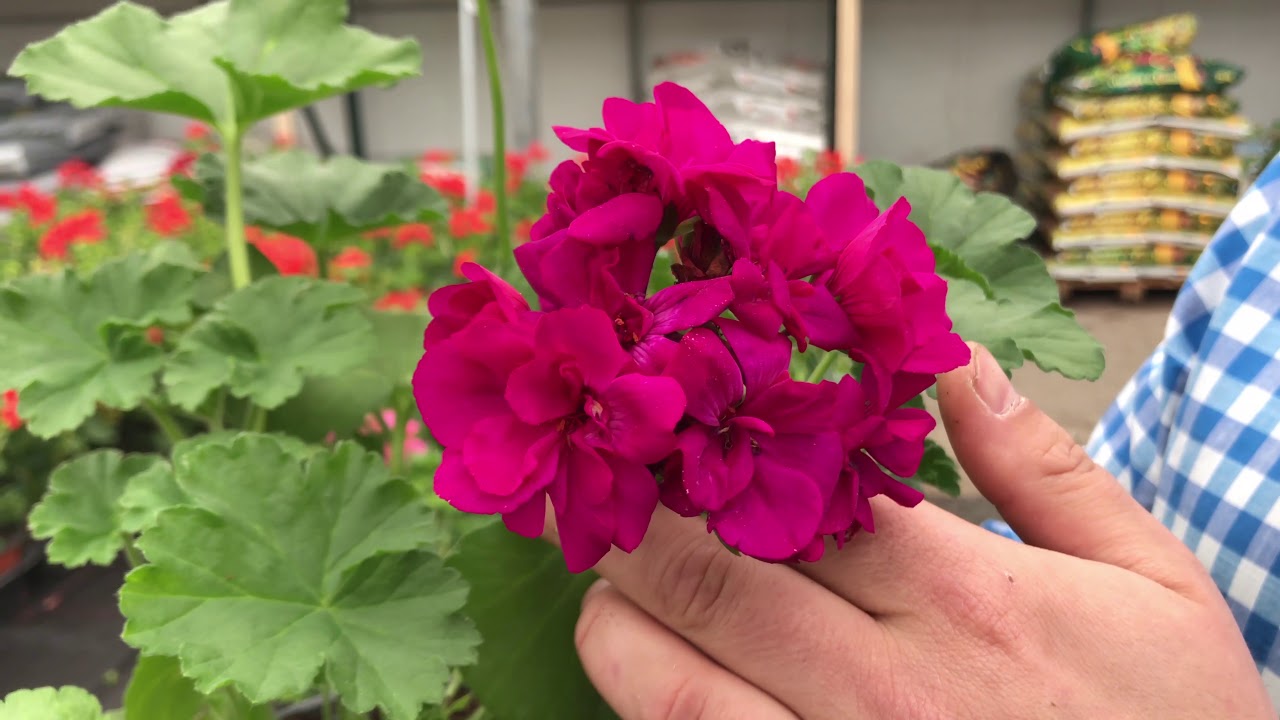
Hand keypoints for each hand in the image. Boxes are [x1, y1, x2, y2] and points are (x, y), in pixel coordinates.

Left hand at [553, 343, 1272, 718]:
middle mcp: (885, 685)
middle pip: (708, 576)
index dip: (719, 444)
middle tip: (609, 487)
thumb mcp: (1153, 584)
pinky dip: (650, 705)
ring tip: (614, 584)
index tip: (676, 417)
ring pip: (669, 684)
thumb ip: (1047, 465)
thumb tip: (956, 360)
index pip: (797, 489)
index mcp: (965, 597)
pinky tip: (645, 671)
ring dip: (617, 621)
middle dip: (638, 520)